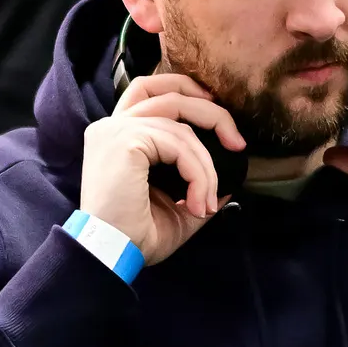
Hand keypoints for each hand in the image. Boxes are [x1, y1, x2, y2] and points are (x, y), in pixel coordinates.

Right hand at [79, 73, 244, 264]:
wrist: (113, 255)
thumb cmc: (135, 236)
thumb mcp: (177, 207)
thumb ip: (198, 187)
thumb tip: (229, 180)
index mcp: (117, 136)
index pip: (150, 92)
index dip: (186, 93)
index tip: (219, 122)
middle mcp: (111, 126)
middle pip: (166, 91)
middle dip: (209, 111)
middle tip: (236, 142)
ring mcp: (115, 130)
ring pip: (179, 123)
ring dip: (205, 163)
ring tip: (208, 201)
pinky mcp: (125, 141)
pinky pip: (177, 144)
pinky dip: (197, 173)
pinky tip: (196, 203)